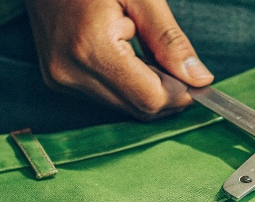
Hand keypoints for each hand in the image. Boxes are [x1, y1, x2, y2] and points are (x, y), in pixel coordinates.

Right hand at [24, 0, 213, 120]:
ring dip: (145, 90)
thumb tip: (199, 79)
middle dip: (165, 94)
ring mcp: (59, 78)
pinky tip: (129, 58)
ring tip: (147, 52)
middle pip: (136, 108)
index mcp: (91, 48)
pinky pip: (104, 97)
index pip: (149, 99)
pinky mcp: (56, 79)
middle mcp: (70, 72)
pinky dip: (126, 86)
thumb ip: (169, 41)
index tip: (195, 79)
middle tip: (177, 64)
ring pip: (122, 107)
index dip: (180, 94)